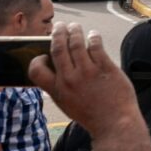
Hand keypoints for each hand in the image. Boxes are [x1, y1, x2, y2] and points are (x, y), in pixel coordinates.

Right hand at [29, 22, 140, 136]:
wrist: (115, 123)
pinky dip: (93, 37)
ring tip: (75, 27)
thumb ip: (60, 88)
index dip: (37, 59)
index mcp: (57, 90)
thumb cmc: (92, 115)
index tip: (44, 53)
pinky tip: (93, 35)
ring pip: (76, 42)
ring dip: (75, 30)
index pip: (36, 69)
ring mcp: (88, 72)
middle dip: (58, 32)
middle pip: (58, 47)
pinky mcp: (105, 67)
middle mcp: (70, 79)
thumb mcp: (67, 105)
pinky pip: (96, 45)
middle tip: (60, 26)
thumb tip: (56, 70)